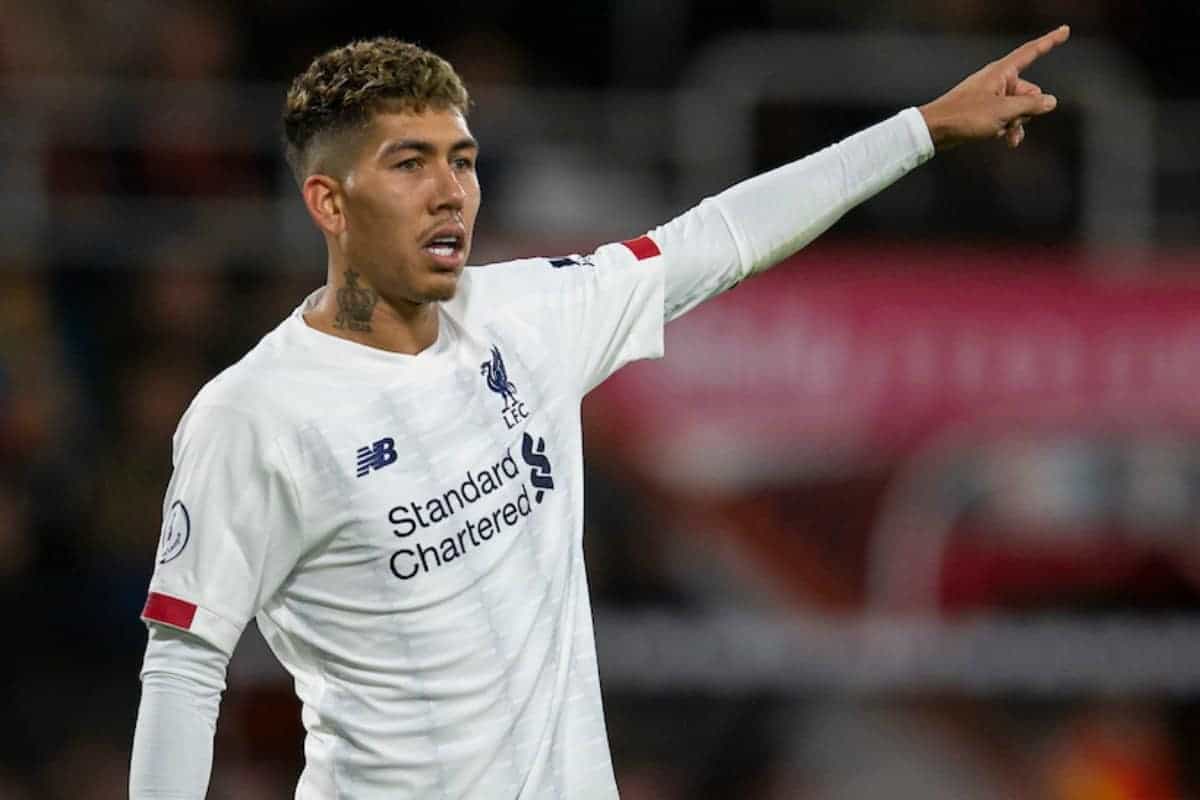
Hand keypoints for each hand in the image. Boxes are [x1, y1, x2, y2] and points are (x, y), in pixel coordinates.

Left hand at [919, 25, 1069, 150]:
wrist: (936, 130)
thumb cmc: (966, 116)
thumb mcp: (1004, 111)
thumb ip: (1031, 105)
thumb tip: (1051, 101)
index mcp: (1002, 72)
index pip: (1032, 52)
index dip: (1050, 42)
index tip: (1065, 30)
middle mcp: (998, 80)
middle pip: (1029, 91)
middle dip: (1027, 110)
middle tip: (1011, 120)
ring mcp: (991, 96)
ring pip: (1018, 108)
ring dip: (1017, 123)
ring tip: (1005, 134)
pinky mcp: (984, 111)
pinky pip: (1006, 118)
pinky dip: (1007, 128)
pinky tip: (1003, 139)